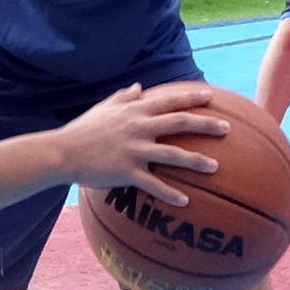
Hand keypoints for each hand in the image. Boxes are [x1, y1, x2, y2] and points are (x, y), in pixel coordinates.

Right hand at [56, 78, 231, 192]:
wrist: (63, 152)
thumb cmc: (83, 129)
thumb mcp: (104, 108)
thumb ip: (124, 97)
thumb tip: (138, 87)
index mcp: (135, 110)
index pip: (169, 100)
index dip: (191, 97)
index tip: (211, 96)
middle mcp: (139, 127)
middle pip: (180, 122)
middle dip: (206, 124)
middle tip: (227, 128)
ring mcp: (134, 150)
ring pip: (173, 154)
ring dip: (196, 161)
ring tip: (215, 167)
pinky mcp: (127, 172)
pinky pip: (153, 184)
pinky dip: (170, 193)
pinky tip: (185, 201)